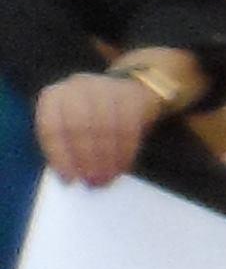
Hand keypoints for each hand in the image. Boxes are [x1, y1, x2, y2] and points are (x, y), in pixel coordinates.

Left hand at [35, 70, 157, 186]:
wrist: (126, 91)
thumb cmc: (92, 117)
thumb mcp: (71, 125)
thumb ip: (67, 146)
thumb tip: (71, 177)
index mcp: (54, 97)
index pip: (51, 127)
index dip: (59, 156)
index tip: (69, 179)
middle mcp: (77, 87)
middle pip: (79, 125)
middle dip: (86, 158)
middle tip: (92, 181)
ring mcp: (106, 87)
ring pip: (105, 127)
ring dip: (107, 158)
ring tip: (107, 177)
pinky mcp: (131, 94)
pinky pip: (129, 126)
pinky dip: (125, 150)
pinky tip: (123, 165)